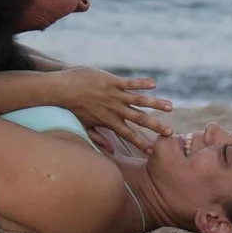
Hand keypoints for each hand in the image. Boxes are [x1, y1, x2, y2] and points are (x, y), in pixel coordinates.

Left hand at [52, 67, 172, 148]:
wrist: (62, 89)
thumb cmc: (71, 108)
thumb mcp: (84, 126)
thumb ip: (98, 138)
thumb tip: (110, 151)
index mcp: (109, 121)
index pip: (128, 134)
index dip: (141, 142)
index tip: (153, 150)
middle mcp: (115, 109)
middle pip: (139, 119)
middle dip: (155, 126)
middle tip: (170, 133)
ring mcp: (115, 95)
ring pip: (139, 100)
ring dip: (155, 104)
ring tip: (170, 107)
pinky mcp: (112, 81)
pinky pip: (130, 83)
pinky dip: (142, 84)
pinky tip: (154, 84)